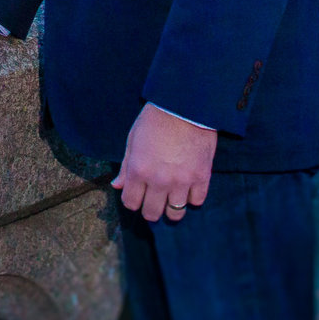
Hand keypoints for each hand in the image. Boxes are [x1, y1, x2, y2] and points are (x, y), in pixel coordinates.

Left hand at [112, 104, 215, 221]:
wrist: (185, 106)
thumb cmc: (155, 120)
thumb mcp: (133, 139)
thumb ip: (125, 166)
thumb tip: (117, 185)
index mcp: (138, 170)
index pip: (130, 203)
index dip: (132, 201)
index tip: (137, 195)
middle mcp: (158, 180)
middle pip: (152, 213)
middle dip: (150, 209)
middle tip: (154, 200)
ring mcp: (181, 181)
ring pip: (175, 213)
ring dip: (172, 208)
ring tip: (172, 197)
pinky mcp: (201, 177)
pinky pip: (197, 201)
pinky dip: (192, 198)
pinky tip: (189, 188)